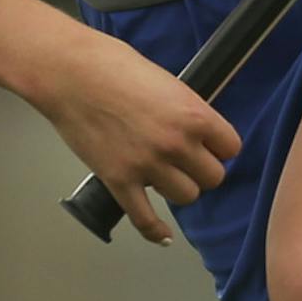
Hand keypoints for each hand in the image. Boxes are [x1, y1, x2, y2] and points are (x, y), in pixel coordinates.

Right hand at [27, 27, 242, 245]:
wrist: (70, 73)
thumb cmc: (114, 65)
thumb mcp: (166, 81)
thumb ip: (186, 111)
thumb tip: (196, 130)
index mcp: (193, 114)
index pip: (231, 148)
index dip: (219, 147)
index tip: (210, 146)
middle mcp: (176, 144)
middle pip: (213, 178)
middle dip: (200, 170)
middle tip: (186, 161)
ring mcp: (147, 166)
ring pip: (186, 197)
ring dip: (178, 188)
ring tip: (165, 176)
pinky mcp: (120, 181)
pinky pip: (145, 219)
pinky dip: (155, 231)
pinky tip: (162, 235)